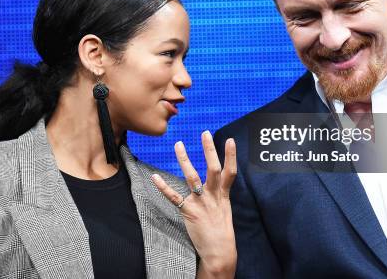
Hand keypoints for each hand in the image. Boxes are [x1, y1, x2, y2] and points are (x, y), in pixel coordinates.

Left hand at [152, 131, 236, 277]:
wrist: (219, 252)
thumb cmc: (221, 231)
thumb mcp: (225, 209)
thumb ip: (220, 194)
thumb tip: (218, 182)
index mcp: (224, 196)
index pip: (230, 172)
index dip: (230, 156)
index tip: (230, 140)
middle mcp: (213, 197)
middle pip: (213, 169)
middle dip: (209, 150)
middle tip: (205, 133)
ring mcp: (201, 204)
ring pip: (192, 178)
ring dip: (185, 160)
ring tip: (179, 145)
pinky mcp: (188, 212)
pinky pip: (174, 198)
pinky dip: (164, 187)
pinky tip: (155, 177)